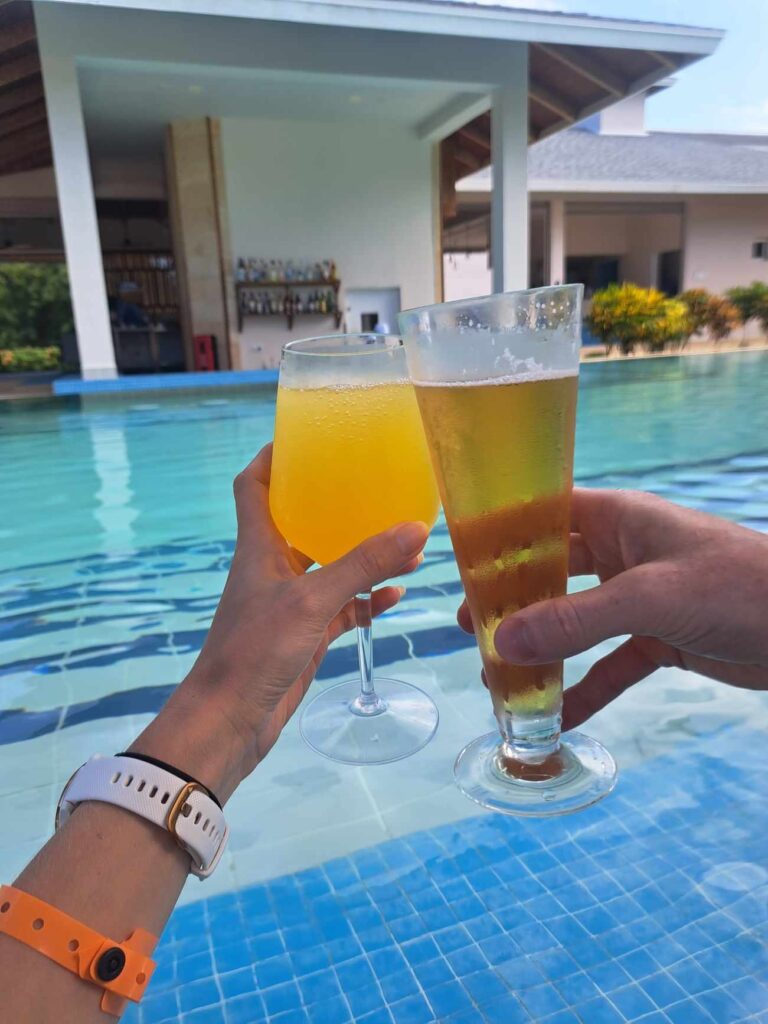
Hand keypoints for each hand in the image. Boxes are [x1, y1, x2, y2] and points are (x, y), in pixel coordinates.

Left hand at [139, 445, 427, 797]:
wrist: (229, 720)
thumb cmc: (256, 648)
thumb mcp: (312, 601)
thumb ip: (362, 565)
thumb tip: (416, 530)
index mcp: (259, 545)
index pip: (256, 485)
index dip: (273, 457)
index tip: (305, 436)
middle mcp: (273, 567)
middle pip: (304, 521)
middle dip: (337, 504)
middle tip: (376, 485)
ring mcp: (291, 603)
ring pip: (332, 567)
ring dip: (365, 556)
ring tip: (408, 543)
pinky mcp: (305, 635)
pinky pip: (343, 607)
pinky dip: (367, 599)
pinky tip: (398, 592)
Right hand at [457, 489, 767, 730]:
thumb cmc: (736, 586)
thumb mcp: (650, 599)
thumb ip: (575, 620)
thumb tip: (500, 642)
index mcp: (618, 519)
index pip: (545, 514)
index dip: (502, 533)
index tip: (458, 562)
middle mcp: (623, 554)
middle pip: (552, 572)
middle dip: (512, 599)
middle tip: (470, 627)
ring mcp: (640, 599)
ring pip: (576, 623)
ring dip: (541, 649)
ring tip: (496, 678)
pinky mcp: (659, 640)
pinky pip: (609, 665)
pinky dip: (584, 690)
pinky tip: (556, 719)